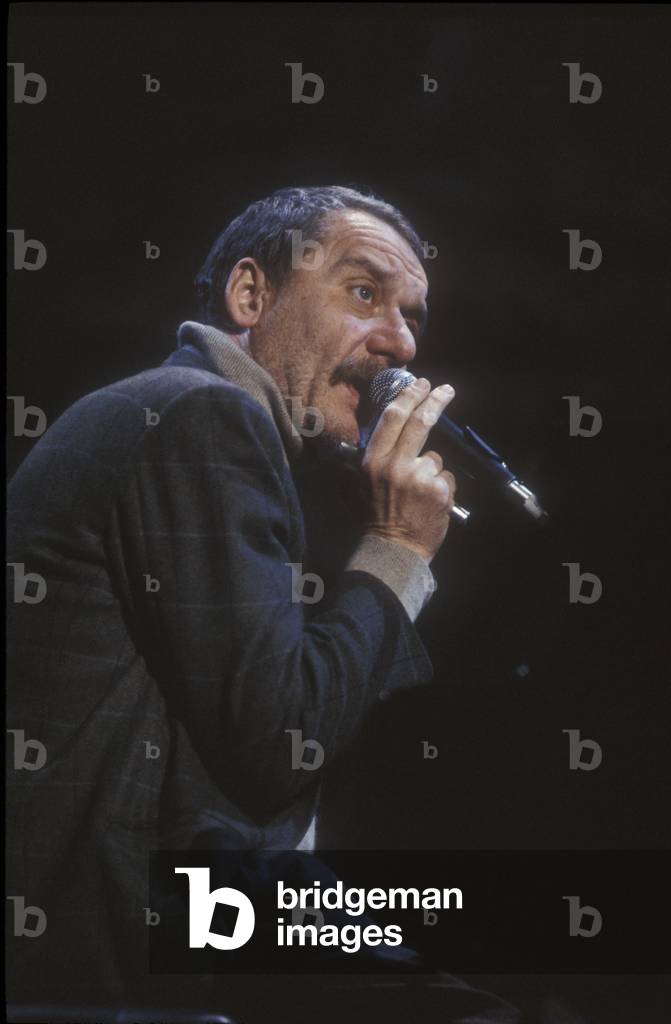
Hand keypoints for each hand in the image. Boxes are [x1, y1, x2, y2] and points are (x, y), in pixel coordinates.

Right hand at [360, 378, 456, 562]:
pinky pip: (446, 478)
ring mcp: (419, 477)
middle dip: (435, 401)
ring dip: (431, 470)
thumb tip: (357, 439)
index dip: (408, 397)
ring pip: (435, 457)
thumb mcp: (354, 488)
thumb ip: (356, 463)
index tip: (420, 384)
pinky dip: (441, 488)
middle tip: (445, 390)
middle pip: (420, 422)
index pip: (393, 418)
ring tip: (419, 493)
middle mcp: (395, 465)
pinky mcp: (439, 490)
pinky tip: (430, 503)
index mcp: (372, 461)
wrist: (393, 550)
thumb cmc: (373, 518)